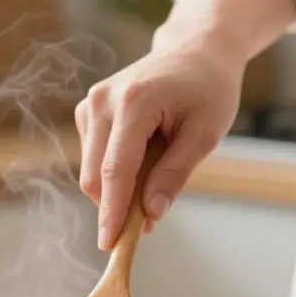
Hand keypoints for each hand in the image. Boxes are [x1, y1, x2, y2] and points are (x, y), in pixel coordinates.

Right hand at [75, 31, 245, 248]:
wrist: (195, 52)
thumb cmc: (207, 89)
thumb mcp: (205, 134)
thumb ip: (174, 175)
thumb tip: (151, 214)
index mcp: (135, 103)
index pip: (115, 170)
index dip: (112, 212)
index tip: (109, 244)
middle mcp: (103, 101)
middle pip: (94, 176)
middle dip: (115, 207)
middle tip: (147, 223)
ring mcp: (91, 105)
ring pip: (91, 171)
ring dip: (117, 190)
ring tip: (155, 178)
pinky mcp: (87, 112)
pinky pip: (93, 159)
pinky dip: (114, 175)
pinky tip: (143, 163)